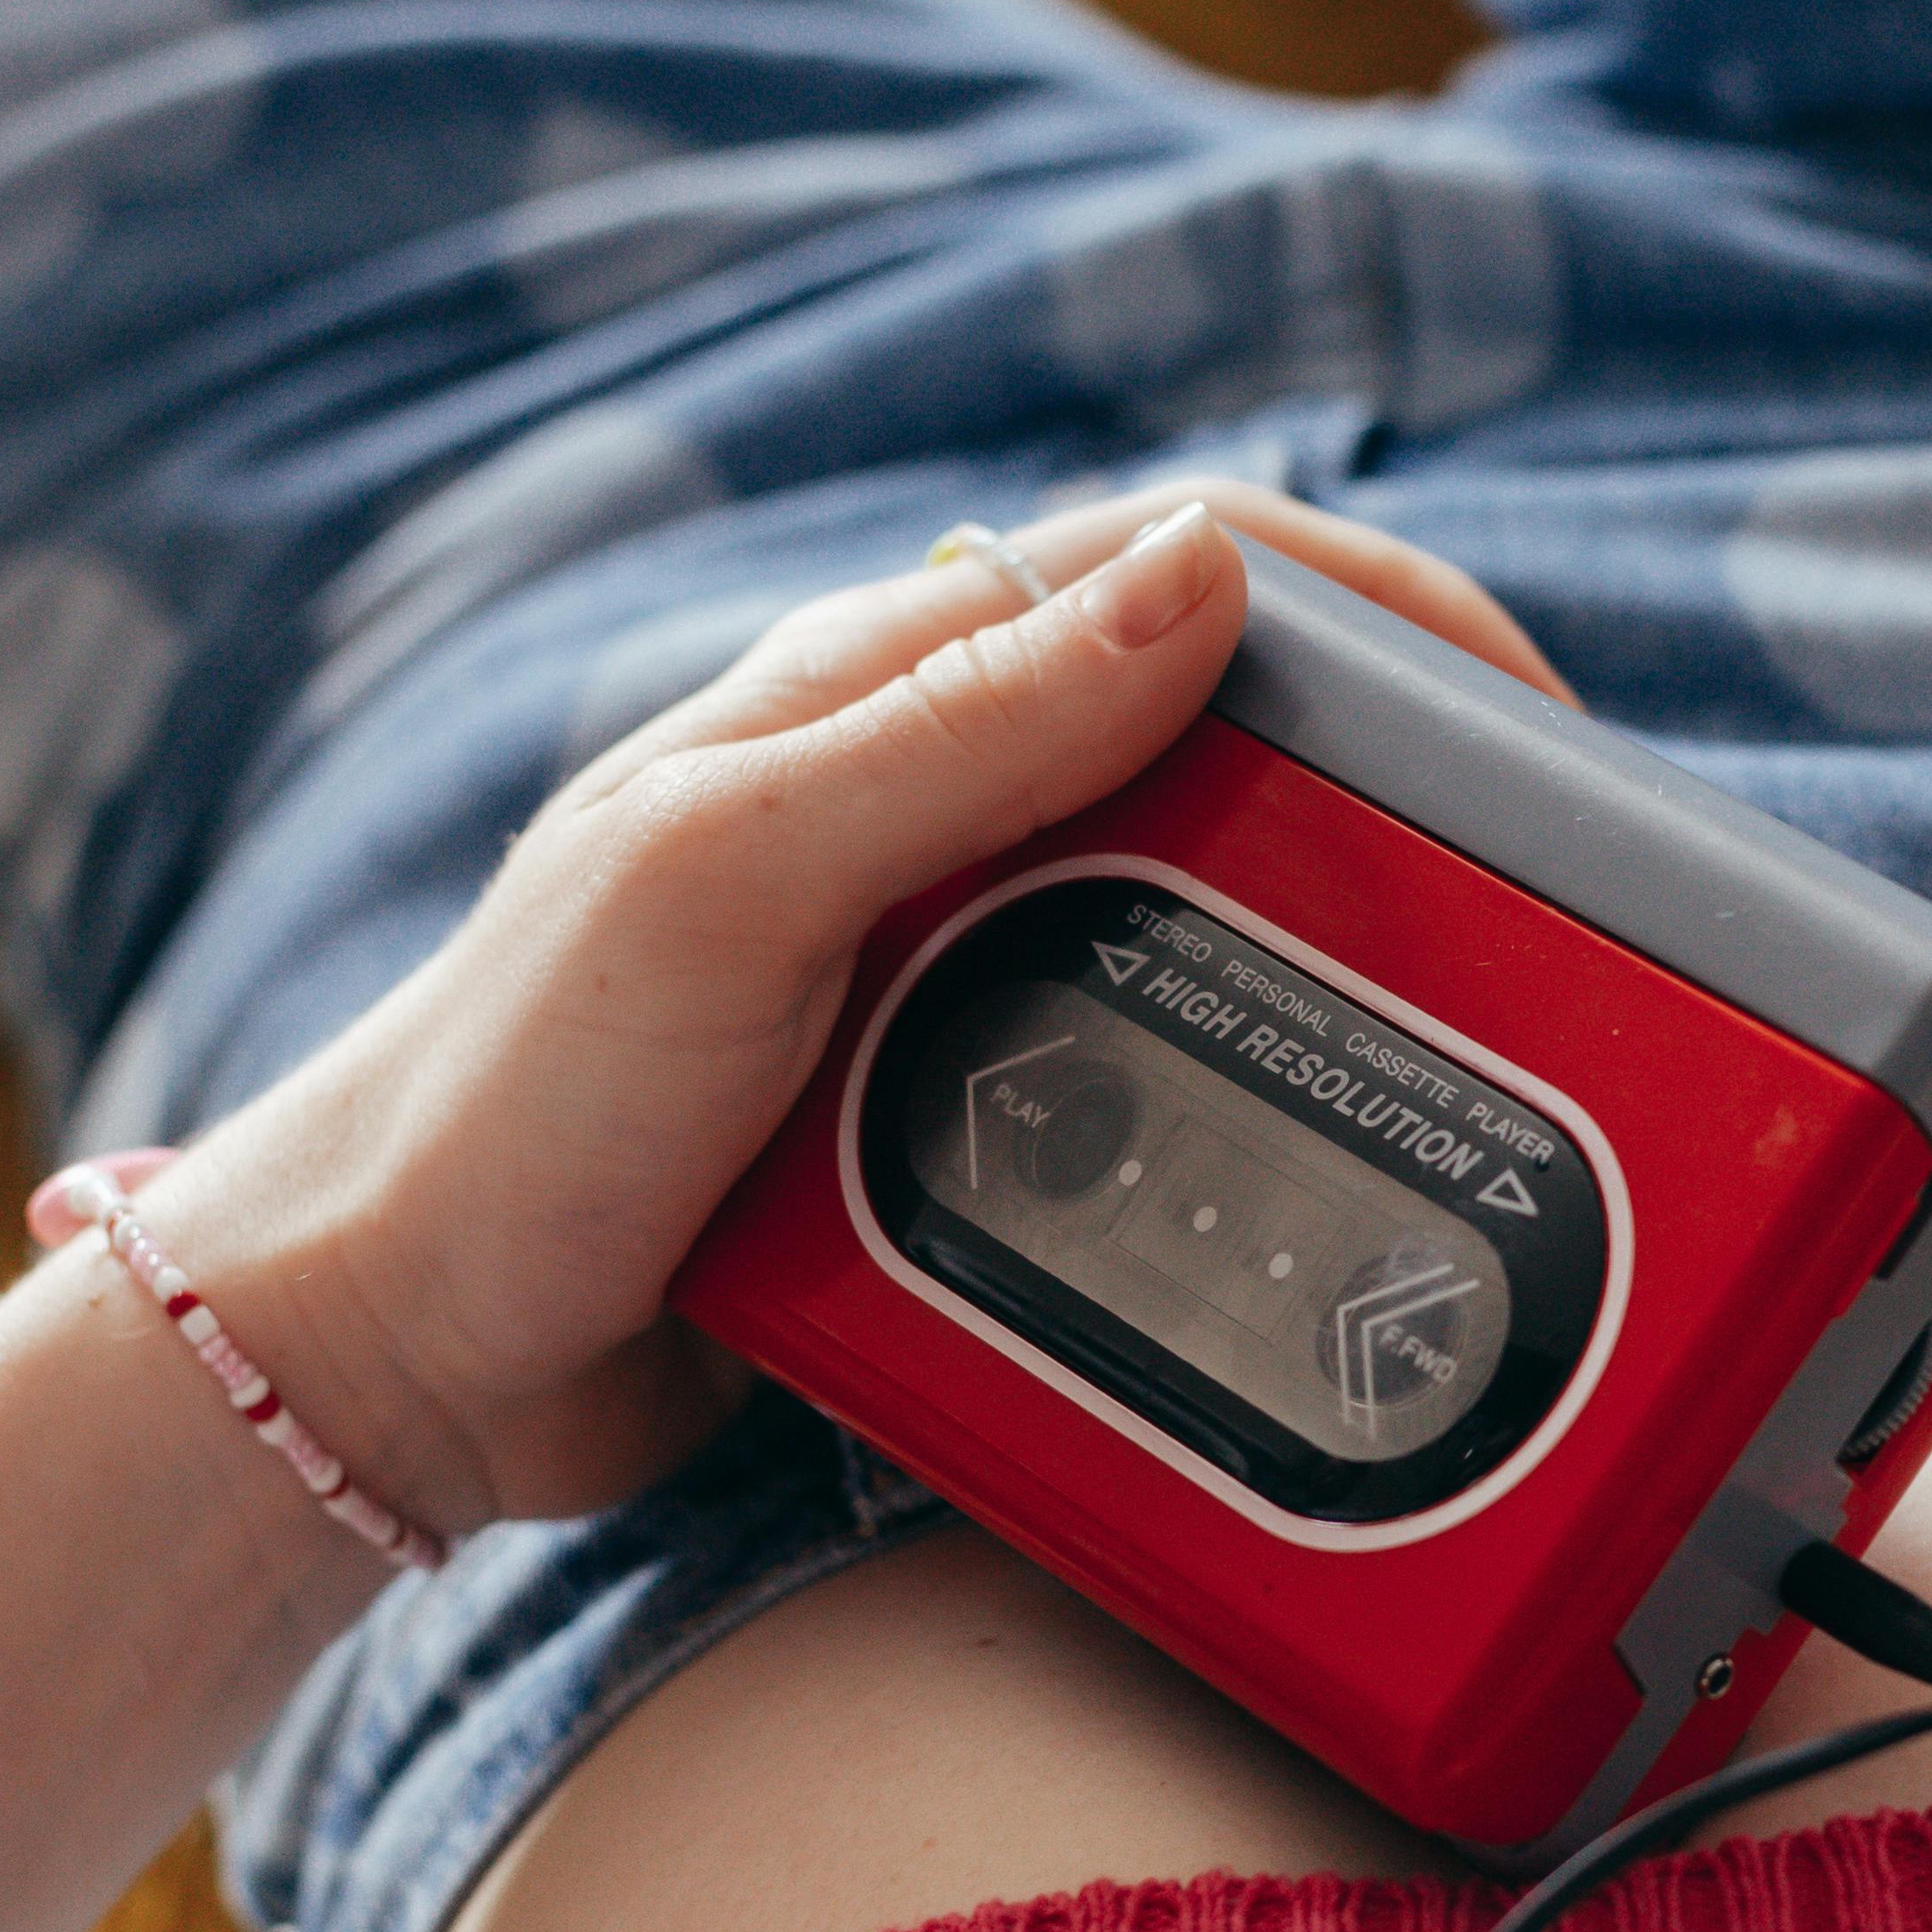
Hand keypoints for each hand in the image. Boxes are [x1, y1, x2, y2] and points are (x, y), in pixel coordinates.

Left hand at [119, 478, 1564, 1539]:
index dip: (1379, 606)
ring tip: (1445, 1035)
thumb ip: (963, 728)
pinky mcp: (959, 1133)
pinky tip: (1291, 1164)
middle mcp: (930, 818)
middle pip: (1231, 749)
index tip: (1530, 712)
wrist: (396, 1363)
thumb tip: (1205, 568)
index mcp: (874, 699)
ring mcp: (950, 977)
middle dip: (1396, 800)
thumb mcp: (739, 873)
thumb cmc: (511, 1099)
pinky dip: (1235, 1119)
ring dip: (1325, 970)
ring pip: (1207, 931)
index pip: (1175, 569)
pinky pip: (1147, 1099)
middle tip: (1535, 908)